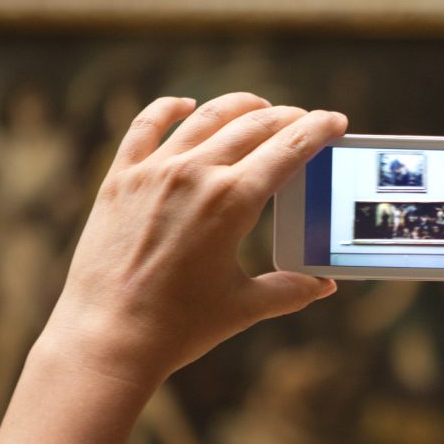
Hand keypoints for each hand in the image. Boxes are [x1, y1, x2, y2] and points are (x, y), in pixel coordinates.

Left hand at [41, 93, 347, 385]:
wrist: (107, 338)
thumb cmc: (180, 326)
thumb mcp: (245, 306)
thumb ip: (290, 289)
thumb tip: (324, 286)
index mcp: (233, 201)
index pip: (289, 148)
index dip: (318, 129)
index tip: (335, 120)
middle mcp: (195, 174)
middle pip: (253, 126)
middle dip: (287, 118)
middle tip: (304, 120)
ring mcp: (154, 172)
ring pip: (206, 118)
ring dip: (240, 107)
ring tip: (260, 106)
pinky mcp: (120, 179)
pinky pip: (145, 127)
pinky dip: (169, 110)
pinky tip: (185, 105)